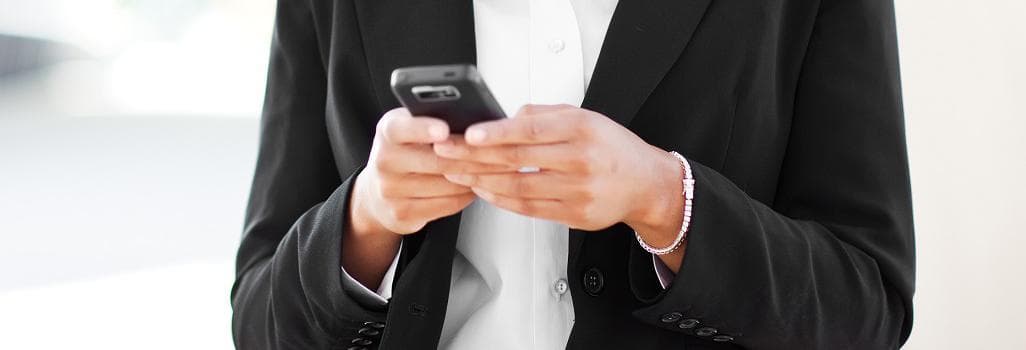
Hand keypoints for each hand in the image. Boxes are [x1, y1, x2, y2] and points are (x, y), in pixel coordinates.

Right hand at [351, 107, 518, 235]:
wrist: (379, 194)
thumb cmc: (407, 152)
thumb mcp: (411, 129)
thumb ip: (433, 121)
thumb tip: (476, 120)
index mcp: (388, 132)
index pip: (401, 128)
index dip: (423, 128)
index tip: (444, 130)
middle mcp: (384, 160)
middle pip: (436, 160)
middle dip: (472, 157)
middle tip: (500, 152)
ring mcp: (390, 190)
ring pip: (447, 185)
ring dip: (476, 177)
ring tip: (494, 169)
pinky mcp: (402, 214)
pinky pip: (446, 204)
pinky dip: (467, 195)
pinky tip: (476, 186)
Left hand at [431, 104, 683, 238]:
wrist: (646, 184)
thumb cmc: (612, 148)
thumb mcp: (585, 117)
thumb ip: (544, 114)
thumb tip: (506, 118)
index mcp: (581, 129)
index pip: (530, 130)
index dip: (496, 133)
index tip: (469, 133)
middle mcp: (580, 160)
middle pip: (517, 159)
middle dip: (475, 156)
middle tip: (448, 152)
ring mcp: (577, 191)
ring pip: (518, 187)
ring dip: (482, 180)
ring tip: (457, 172)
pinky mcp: (574, 215)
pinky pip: (528, 208)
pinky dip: (501, 200)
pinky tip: (484, 190)